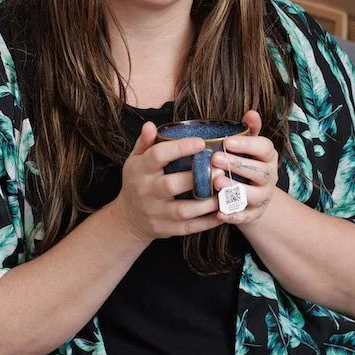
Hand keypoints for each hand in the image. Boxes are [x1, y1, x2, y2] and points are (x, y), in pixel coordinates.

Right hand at [109, 121, 223, 243]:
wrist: (128, 217)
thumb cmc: (137, 181)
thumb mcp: (136, 159)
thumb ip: (145, 142)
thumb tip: (150, 124)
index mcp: (140, 170)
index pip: (157, 156)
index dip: (179, 148)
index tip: (201, 142)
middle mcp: (146, 191)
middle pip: (171, 185)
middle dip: (197, 177)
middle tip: (220, 168)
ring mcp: (156, 213)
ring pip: (184, 210)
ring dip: (207, 202)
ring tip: (225, 190)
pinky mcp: (166, 229)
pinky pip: (190, 228)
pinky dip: (208, 222)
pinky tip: (223, 211)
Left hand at [210, 110, 278, 225]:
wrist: (250, 195)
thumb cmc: (244, 162)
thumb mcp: (246, 145)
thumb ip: (249, 129)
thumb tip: (251, 112)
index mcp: (268, 157)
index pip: (265, 148)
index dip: (248, 144)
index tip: (227, 141)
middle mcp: (269, 177)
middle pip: (259, 171)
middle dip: (237, 165)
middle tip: (215, 159)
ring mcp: (263, 197)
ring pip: (254, 195)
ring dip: (235, 189)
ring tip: (216, 182)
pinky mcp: (254, 214)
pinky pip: (245, 216)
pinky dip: (233, 215)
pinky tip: (218, 211)